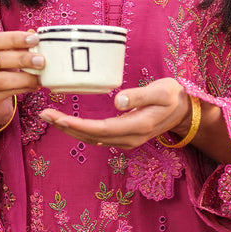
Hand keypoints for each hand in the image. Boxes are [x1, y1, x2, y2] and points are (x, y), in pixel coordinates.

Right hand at [0, 31, 42, 128]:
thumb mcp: (0, 56)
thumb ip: (14, 45)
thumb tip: (32, 33)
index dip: (13, 38)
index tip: (34, 39)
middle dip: (22, 58)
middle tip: (41, 60)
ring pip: (1, 80)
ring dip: (25, 77)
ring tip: (40, 75)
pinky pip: (5, 94)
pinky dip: (23, 88)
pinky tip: (35, 85)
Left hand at [40, 77, 192, 149]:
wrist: (186, 110)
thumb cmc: (173, 96)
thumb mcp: (161, 91)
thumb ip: (139, 96)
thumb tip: (117, 101)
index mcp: (137, 126)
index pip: (101, 129)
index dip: (79, 126)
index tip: (60, 118)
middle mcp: (129, 138)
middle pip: (92, 137)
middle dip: (67, 127)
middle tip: (44, 115)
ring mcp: (126, 140)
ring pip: (93, 138)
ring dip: (70, 129)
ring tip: (49, 117)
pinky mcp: (124, 136)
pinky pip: (98, 136)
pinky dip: (80, 130)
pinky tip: (67, 123)